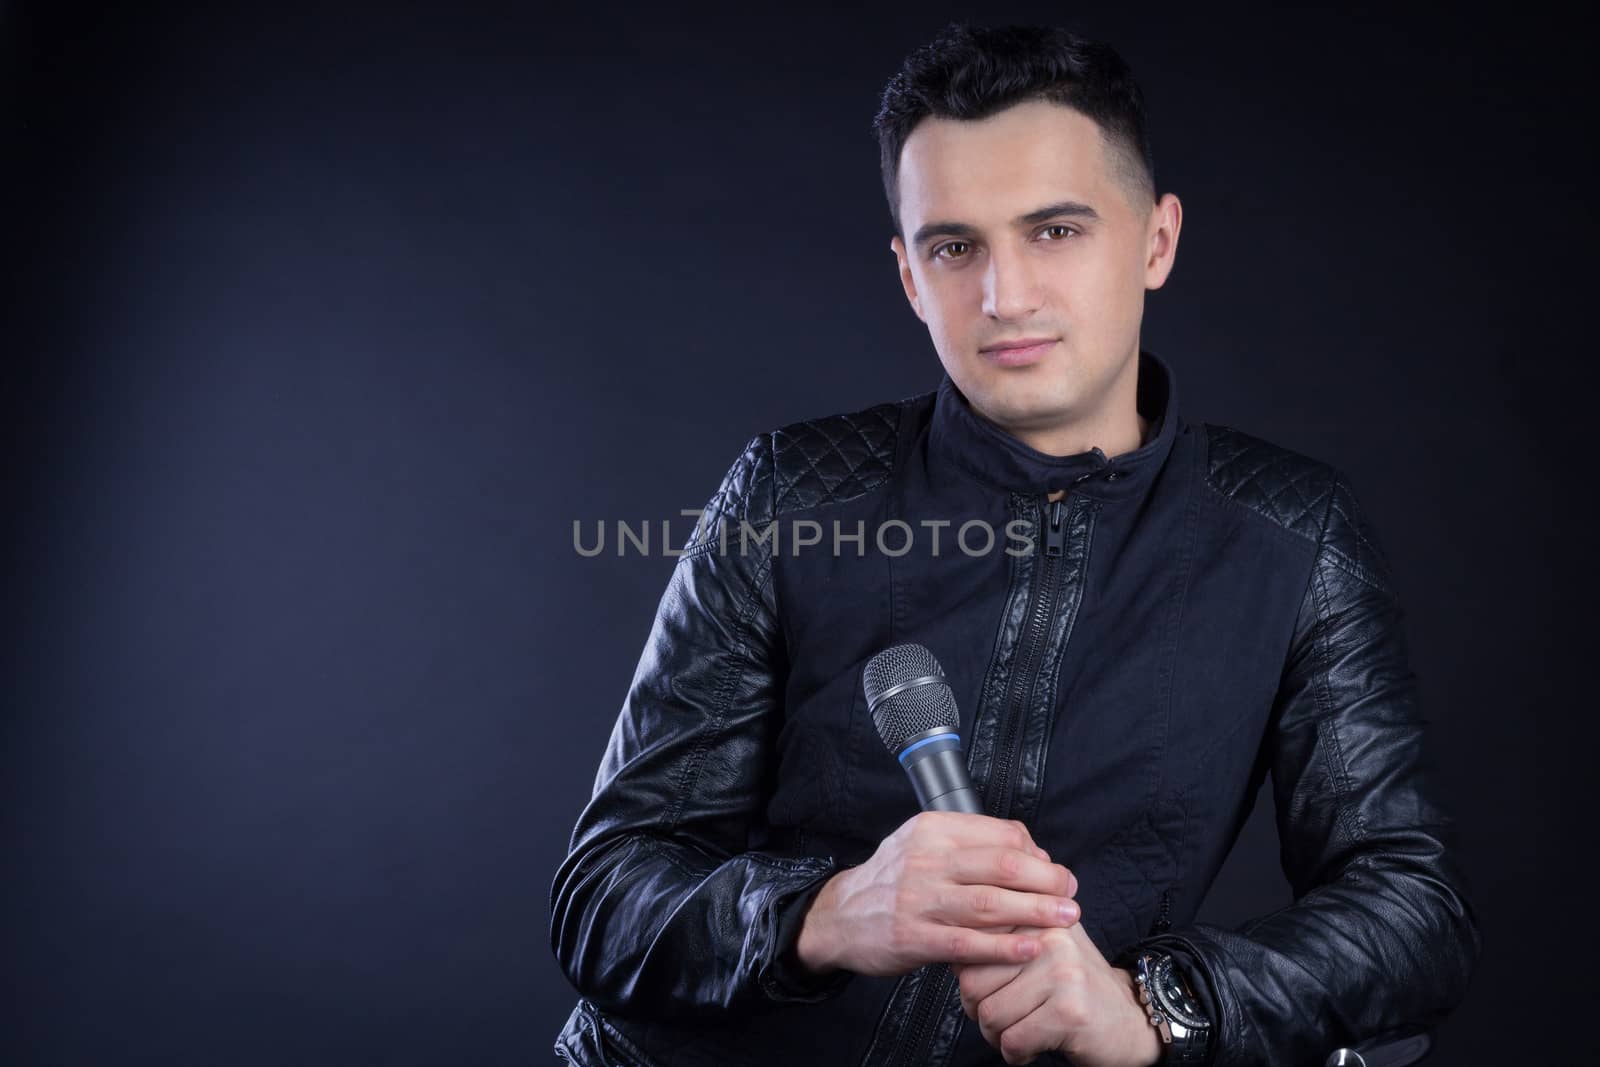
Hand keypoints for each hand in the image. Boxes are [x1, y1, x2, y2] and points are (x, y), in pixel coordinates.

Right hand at [793, 811, 1079, 976]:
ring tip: (1065, 919)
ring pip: (990, 904)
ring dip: (1036, 912)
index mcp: (932, 828)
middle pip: (1003, 866)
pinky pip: (968, 943)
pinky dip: (1003, 946)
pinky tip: (1029, 948)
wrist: (839, 914)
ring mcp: (919, 899)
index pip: (1000, 834)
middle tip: (1071, 894)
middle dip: (1047, 881)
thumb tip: (1030, 850)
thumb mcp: (922, 842)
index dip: (1037, 853)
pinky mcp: (913, 937)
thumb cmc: (893, 878)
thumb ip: (969, 842)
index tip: (1053, 871)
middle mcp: (926, 858)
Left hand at [953, 919, 1163, 1066]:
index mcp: (1036, 914)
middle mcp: (1049, 934)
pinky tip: (1033, 1047)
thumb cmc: (1073, 987)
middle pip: (972, 981)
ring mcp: (1061, 971)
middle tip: (1003, 1019)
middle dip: (978, 1011)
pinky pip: (1014, 1041)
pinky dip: (1016, 1054)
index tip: (989, 988)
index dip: (969, 977)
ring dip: (997, 1037)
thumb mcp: (1040, 947)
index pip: (971, 942)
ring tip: (1019, 1032)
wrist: (1131, 1019)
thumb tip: (949, 941)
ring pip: (990, 1014)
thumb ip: (1000, 936)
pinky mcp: (1069, 1010)